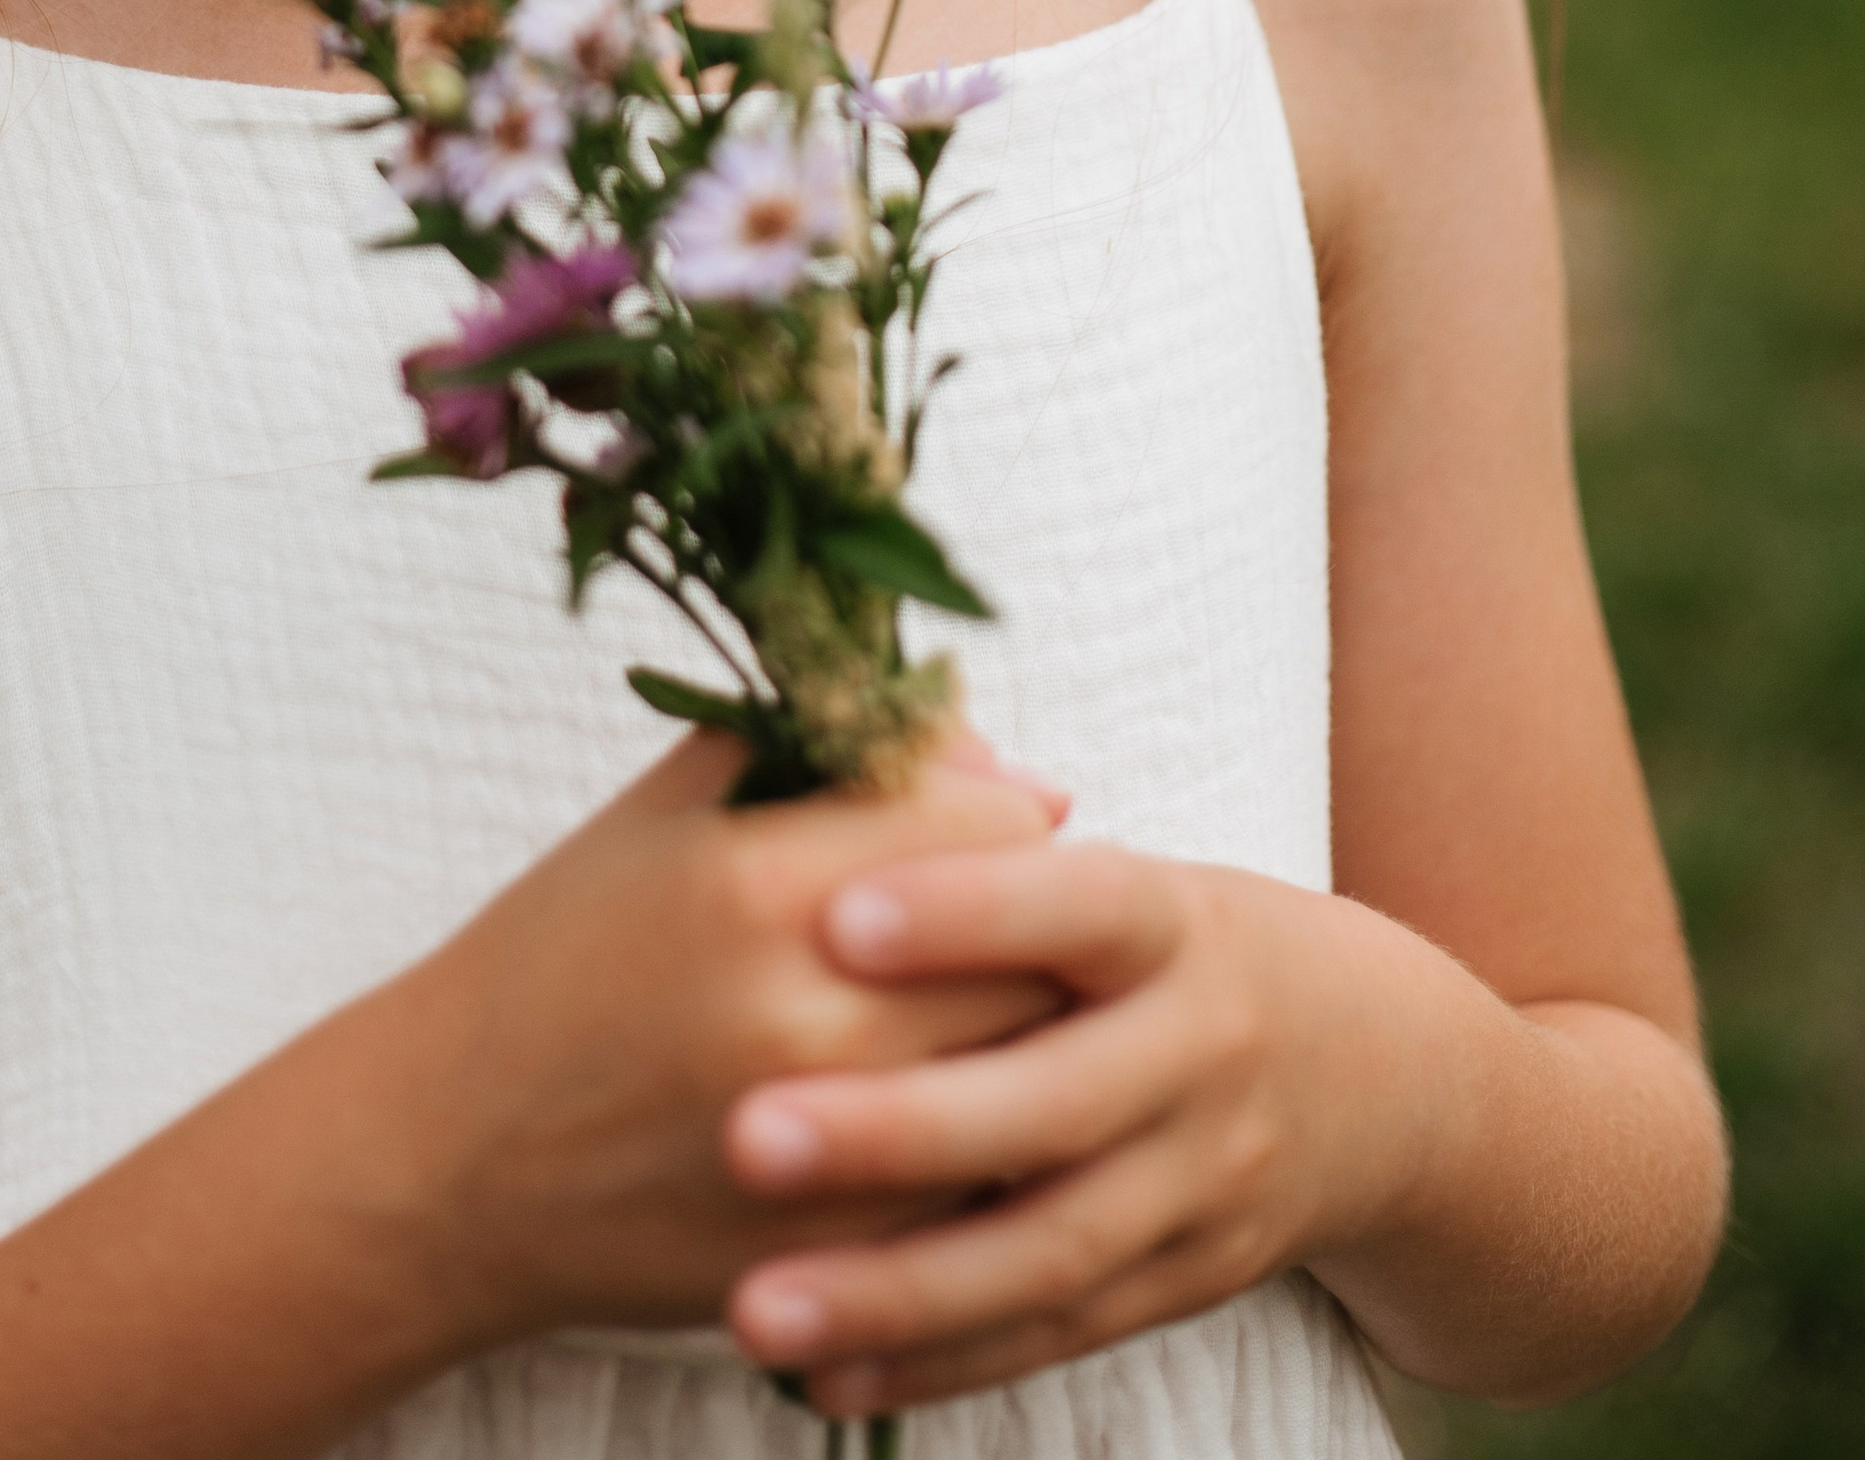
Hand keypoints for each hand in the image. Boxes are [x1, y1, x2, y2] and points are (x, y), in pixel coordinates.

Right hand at [383, 730, 1063, 1357]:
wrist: (454, 1154)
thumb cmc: (567, 957)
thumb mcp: (673, 813)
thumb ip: (838, 755)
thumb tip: (1014, 770)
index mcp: (759, 885)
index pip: (996, 828)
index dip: (997, 819)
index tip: (967, 831)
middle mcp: (807, 1019)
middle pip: (1033, 955)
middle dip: (1022, 931)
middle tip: (977, 927)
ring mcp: (832, 1155)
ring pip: (1028, 1074)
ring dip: (1012, 1039)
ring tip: (955, 1015)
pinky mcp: (844, 1257)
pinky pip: (985, 1183)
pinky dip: (977, 1145)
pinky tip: (916, 1111)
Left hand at [721, 841, 1416, 1416]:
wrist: (1375, 1068)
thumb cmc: (1164, 937)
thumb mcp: (1112, 866)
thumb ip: (984, 823)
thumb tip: (849, 740)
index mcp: (1174, 922)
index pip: (1076, 906)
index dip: (967, 908)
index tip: (833, 915)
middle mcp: (1202, 1055)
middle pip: (1055, 1103)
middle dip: (898, 1127)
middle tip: (745, 1137)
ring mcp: (1201, 1185)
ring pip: (1051, 1250)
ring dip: (898, 1290)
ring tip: (756, 1307)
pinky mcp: (1181, 1286)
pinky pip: (1055, 1336)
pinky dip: (941, 1365)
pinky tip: (823, 1380)